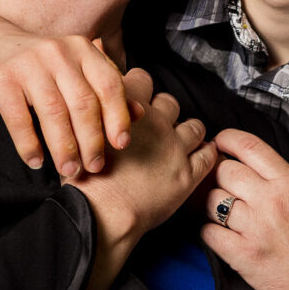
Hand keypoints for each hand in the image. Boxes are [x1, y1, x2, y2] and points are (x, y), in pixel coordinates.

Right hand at [0, 31, 130, 177]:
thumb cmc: (34, 61)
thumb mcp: (72, 67)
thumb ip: (104, 87)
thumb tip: (139, 113)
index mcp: (81, 49)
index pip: (109, 84)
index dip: (118, 116)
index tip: (122, 146)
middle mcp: (58, 52)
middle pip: (84, 103)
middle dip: (93, 140)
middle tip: (95, 168)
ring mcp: (28, 64)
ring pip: (54, 113)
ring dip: (64, 147)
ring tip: (68, 170)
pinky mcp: (1, 79)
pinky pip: (19, 118)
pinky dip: (28, 144)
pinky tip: (35, 161)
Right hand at [66, 68, 215, 242]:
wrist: (101, 211)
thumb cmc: (84, 177)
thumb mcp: (80, 132)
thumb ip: (92, 111)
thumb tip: (94, 104)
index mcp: (129, 107)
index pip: (143, 78)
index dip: (140, 88)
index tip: (136, 100)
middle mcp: (156, 121)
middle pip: (170, 102)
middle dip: (164, 112)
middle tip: (154, 128)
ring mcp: (175, 146)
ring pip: (194, 126)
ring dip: (188, 131)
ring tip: (179, 142)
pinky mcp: (188, 173)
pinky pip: (208, 156)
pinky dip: (207, 153)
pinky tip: (202, 155)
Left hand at [199, 129, 288, 289]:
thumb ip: (279, 184)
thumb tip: (244, 171)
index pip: (249, 146)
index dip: (225, 139)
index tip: (217, 143)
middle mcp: (273, 201)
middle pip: (223, 170)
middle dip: (213, 174)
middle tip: (214, 184)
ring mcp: (256, 228)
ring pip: (210, 200)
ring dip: (206, 204)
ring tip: (215, 212)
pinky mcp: (244, 256)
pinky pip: (207, 232)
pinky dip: (207, 231)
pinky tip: (218, 235)